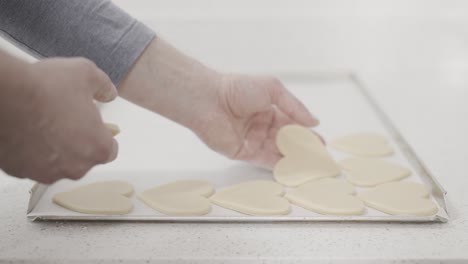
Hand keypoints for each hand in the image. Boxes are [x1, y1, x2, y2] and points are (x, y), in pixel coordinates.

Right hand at [0, 57, 117, 183]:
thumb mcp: (86, 74)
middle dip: (78, 141)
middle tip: (67, 118)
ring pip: (57, 163)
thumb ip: (103, 86)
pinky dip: (31, 151)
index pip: (109, 150)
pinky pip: (32, 163)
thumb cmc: (44, 89)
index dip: (101, 135)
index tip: (95, 126)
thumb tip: (108, 92)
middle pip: (83, 158)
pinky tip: (27, 131)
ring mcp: (47, 172)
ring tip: (44, 122)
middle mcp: (75, 166)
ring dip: (55, 148)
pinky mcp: (21, 171)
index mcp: (97, 147)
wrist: (3, 97)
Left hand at [193, 74, 318, 167]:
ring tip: (312, 166)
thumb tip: (314, 121)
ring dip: (294, 159)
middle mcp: (261, 126)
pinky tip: (293, 169)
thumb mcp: (273, 89)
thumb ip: (294, 106)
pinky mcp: (243, 153)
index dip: (306, 133)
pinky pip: (264, 160)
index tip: (321, 144)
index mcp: (268, 109)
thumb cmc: (238, 89)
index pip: (292, 124)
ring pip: (277, 152)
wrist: (209, 99)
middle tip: (320, 158)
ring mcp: (253, 140)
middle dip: (303, 149)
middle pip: (286, 140)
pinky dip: (279, 165)